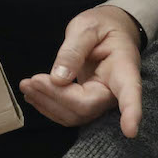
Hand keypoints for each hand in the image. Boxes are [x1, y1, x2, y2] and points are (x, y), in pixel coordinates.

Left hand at [18, 4, 143, 135]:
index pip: (129, 93)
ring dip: (47, 104)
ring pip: (75, 115)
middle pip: (87, 106)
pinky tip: (33, 94)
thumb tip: (58, 79)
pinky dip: (48, 106)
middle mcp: (115, 91)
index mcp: (124, 68)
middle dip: (56, 97)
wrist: (109, 30)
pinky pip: (69, 113)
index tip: (130, 131)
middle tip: (31, 81)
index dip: (131, 113)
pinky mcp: (87, 103)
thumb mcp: (87, 28)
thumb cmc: (103, 26)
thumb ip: (73, 50)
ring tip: (26, 85)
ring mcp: (101, 100)